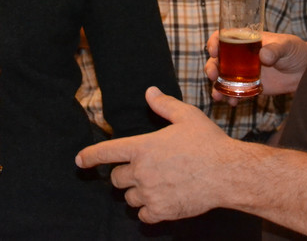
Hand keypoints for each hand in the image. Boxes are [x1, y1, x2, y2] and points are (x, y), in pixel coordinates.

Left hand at [75, 87, 234, 223]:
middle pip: (116, 179)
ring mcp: (150, 193)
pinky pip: (142, 215)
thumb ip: (163, 104)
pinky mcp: (161, 211)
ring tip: (155, 184)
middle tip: (142, 170)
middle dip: (124, 175)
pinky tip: (160, 200)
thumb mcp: (186, 116)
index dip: (90, 156)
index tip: (80, 160)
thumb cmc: (208, 142)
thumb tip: (149, 92)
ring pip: (128, 198)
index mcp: (143, 147)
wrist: (227, 173)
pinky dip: (147, 210)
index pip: (106, 152)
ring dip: (136, 193)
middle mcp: (141, 171)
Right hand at [205, 30, 306, 103]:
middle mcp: (240, 55)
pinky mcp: (250, 87)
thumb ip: (275, 49)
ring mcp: (243, 72)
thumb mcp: (287, 45)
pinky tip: (232, 103)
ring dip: (216, 86)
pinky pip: (235, 92)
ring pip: (222, 78)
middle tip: (212, 75)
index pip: (224, 36)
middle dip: (211, 67)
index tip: (214, 50)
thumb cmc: (296, 50)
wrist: (305, 71)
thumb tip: (264, 55)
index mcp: (246, 39)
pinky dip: (230, 98)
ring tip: (217, 96)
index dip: (215, 42)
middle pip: (218, 59)